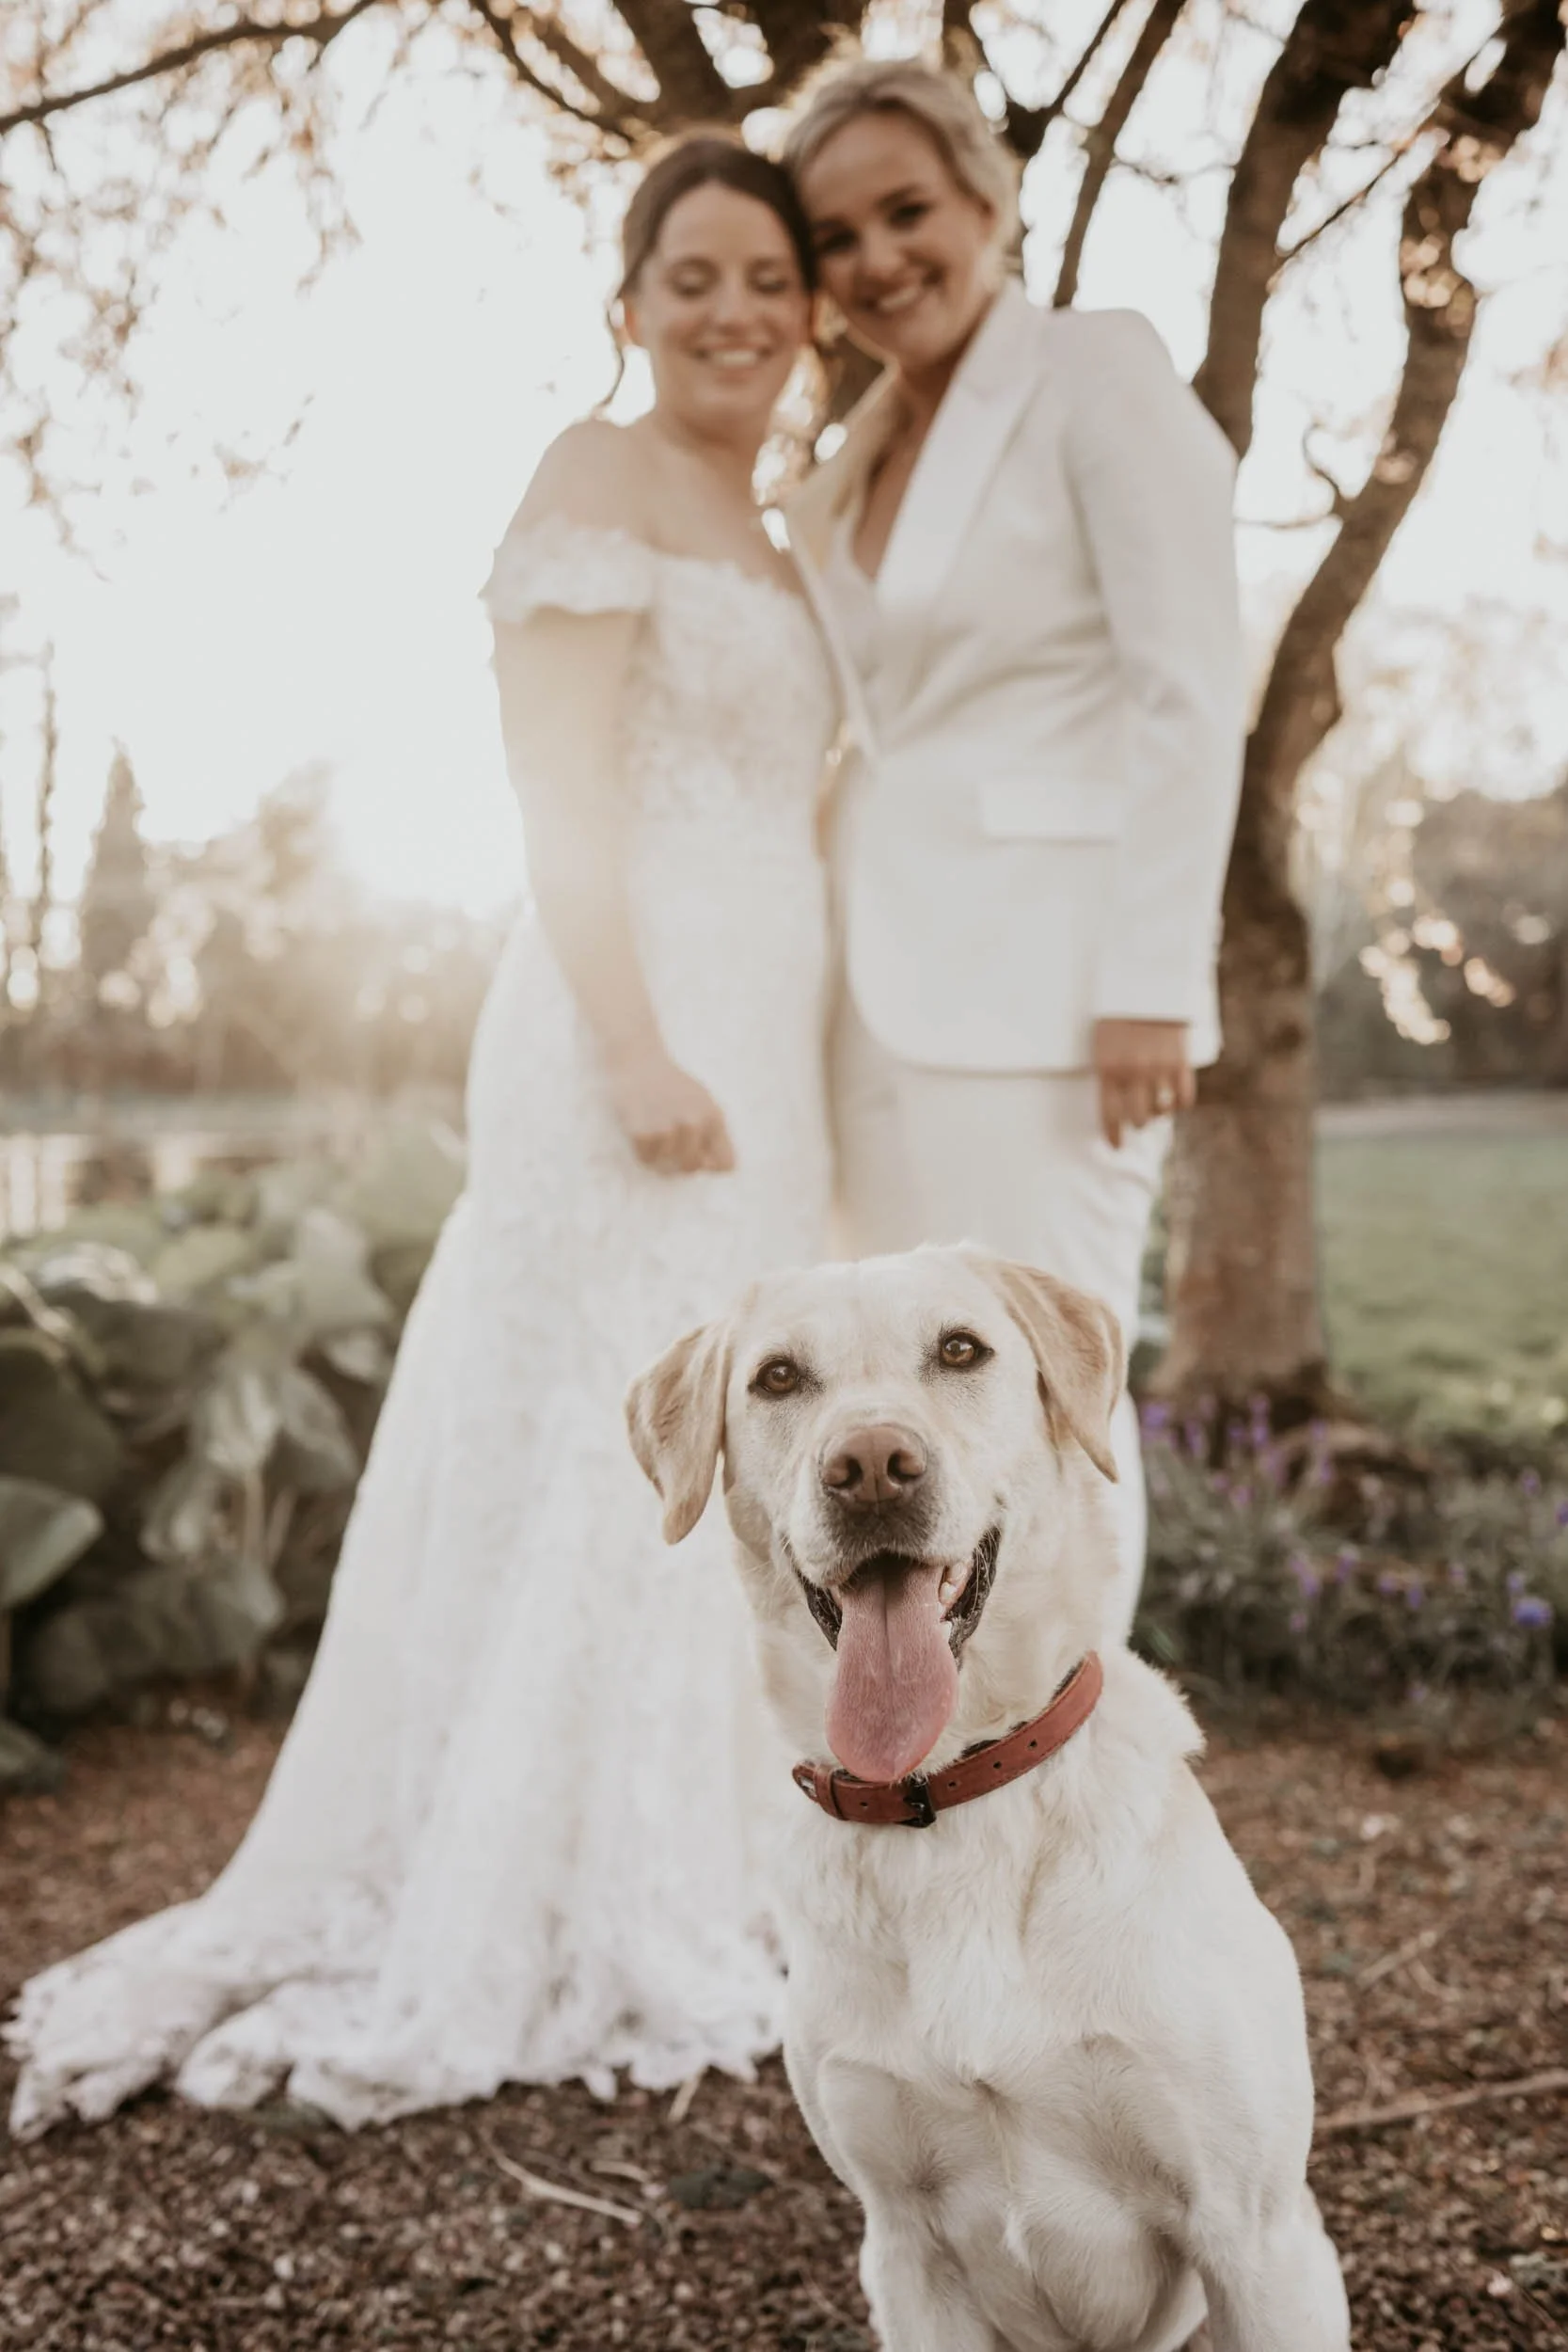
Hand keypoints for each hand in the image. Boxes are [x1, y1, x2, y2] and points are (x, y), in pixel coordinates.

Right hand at [603, 1047, 736, 1176]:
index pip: (726, 1164)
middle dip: (680, 1163)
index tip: (697, 1153)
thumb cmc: (672, 1086)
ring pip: (667, 1168)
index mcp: (713, 1116)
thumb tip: (708, 1167)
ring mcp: (667, 1127)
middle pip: (692, 1168)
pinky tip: (642, 1130)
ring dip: (659, 1155)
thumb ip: (712, 1135)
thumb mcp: (702, 1103)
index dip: (711, 1165)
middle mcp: (693, 1122)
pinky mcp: (642, 1131)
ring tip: (654, 1130)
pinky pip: (646, 1160)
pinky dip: (642, 1152)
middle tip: (669, 1144)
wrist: (638, 1061)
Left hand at [1092, 1019, 1193, 1147]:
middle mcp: (1133, 1072)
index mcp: (1107, 1068)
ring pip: (1160, 1111)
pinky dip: (1179, 1103)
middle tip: (1139, 1118)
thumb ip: (1109, 1071)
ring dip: (1158, 1112)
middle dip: (1137, 1122)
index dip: (1113, 1135)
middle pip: (1137, 1118)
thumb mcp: (1103, 1041)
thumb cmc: (1119, 1012)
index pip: (1109, 1114)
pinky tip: (1174, 1099)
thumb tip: (1119, 1104)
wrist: (1148, 981)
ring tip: (1156, 1104)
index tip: (1116, 1147)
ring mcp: (1158, 1068)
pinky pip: (1183, 1098)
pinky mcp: (1181, 1061)